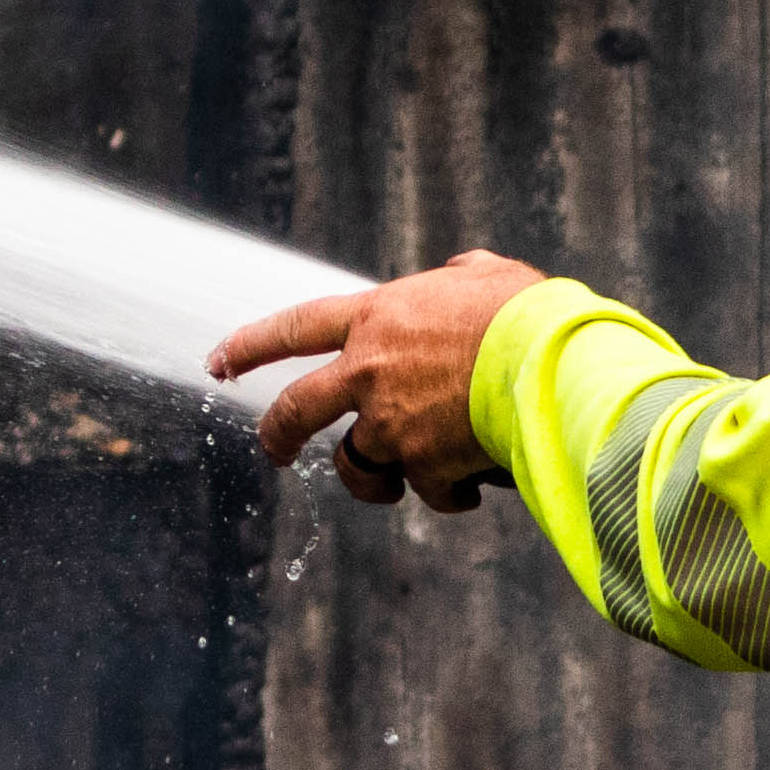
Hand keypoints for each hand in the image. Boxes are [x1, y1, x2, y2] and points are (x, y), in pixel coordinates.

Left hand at [213, 252, 548, 507]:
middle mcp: (369, 372)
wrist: (551, 363)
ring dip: (373, 481)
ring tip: (397, 487)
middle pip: (295, 411)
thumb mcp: (488, 276)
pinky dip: (446, 495)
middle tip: (274, 450)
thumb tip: (458, 274)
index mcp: (377, 318)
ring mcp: (391, 423)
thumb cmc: (528, 313)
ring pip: (356, 466)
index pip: (294, 327)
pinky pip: (426, 492)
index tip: (218, 362)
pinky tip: (471, 489)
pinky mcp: (423, 465)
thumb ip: (458, 276)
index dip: (249, 345)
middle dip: (275, 434)